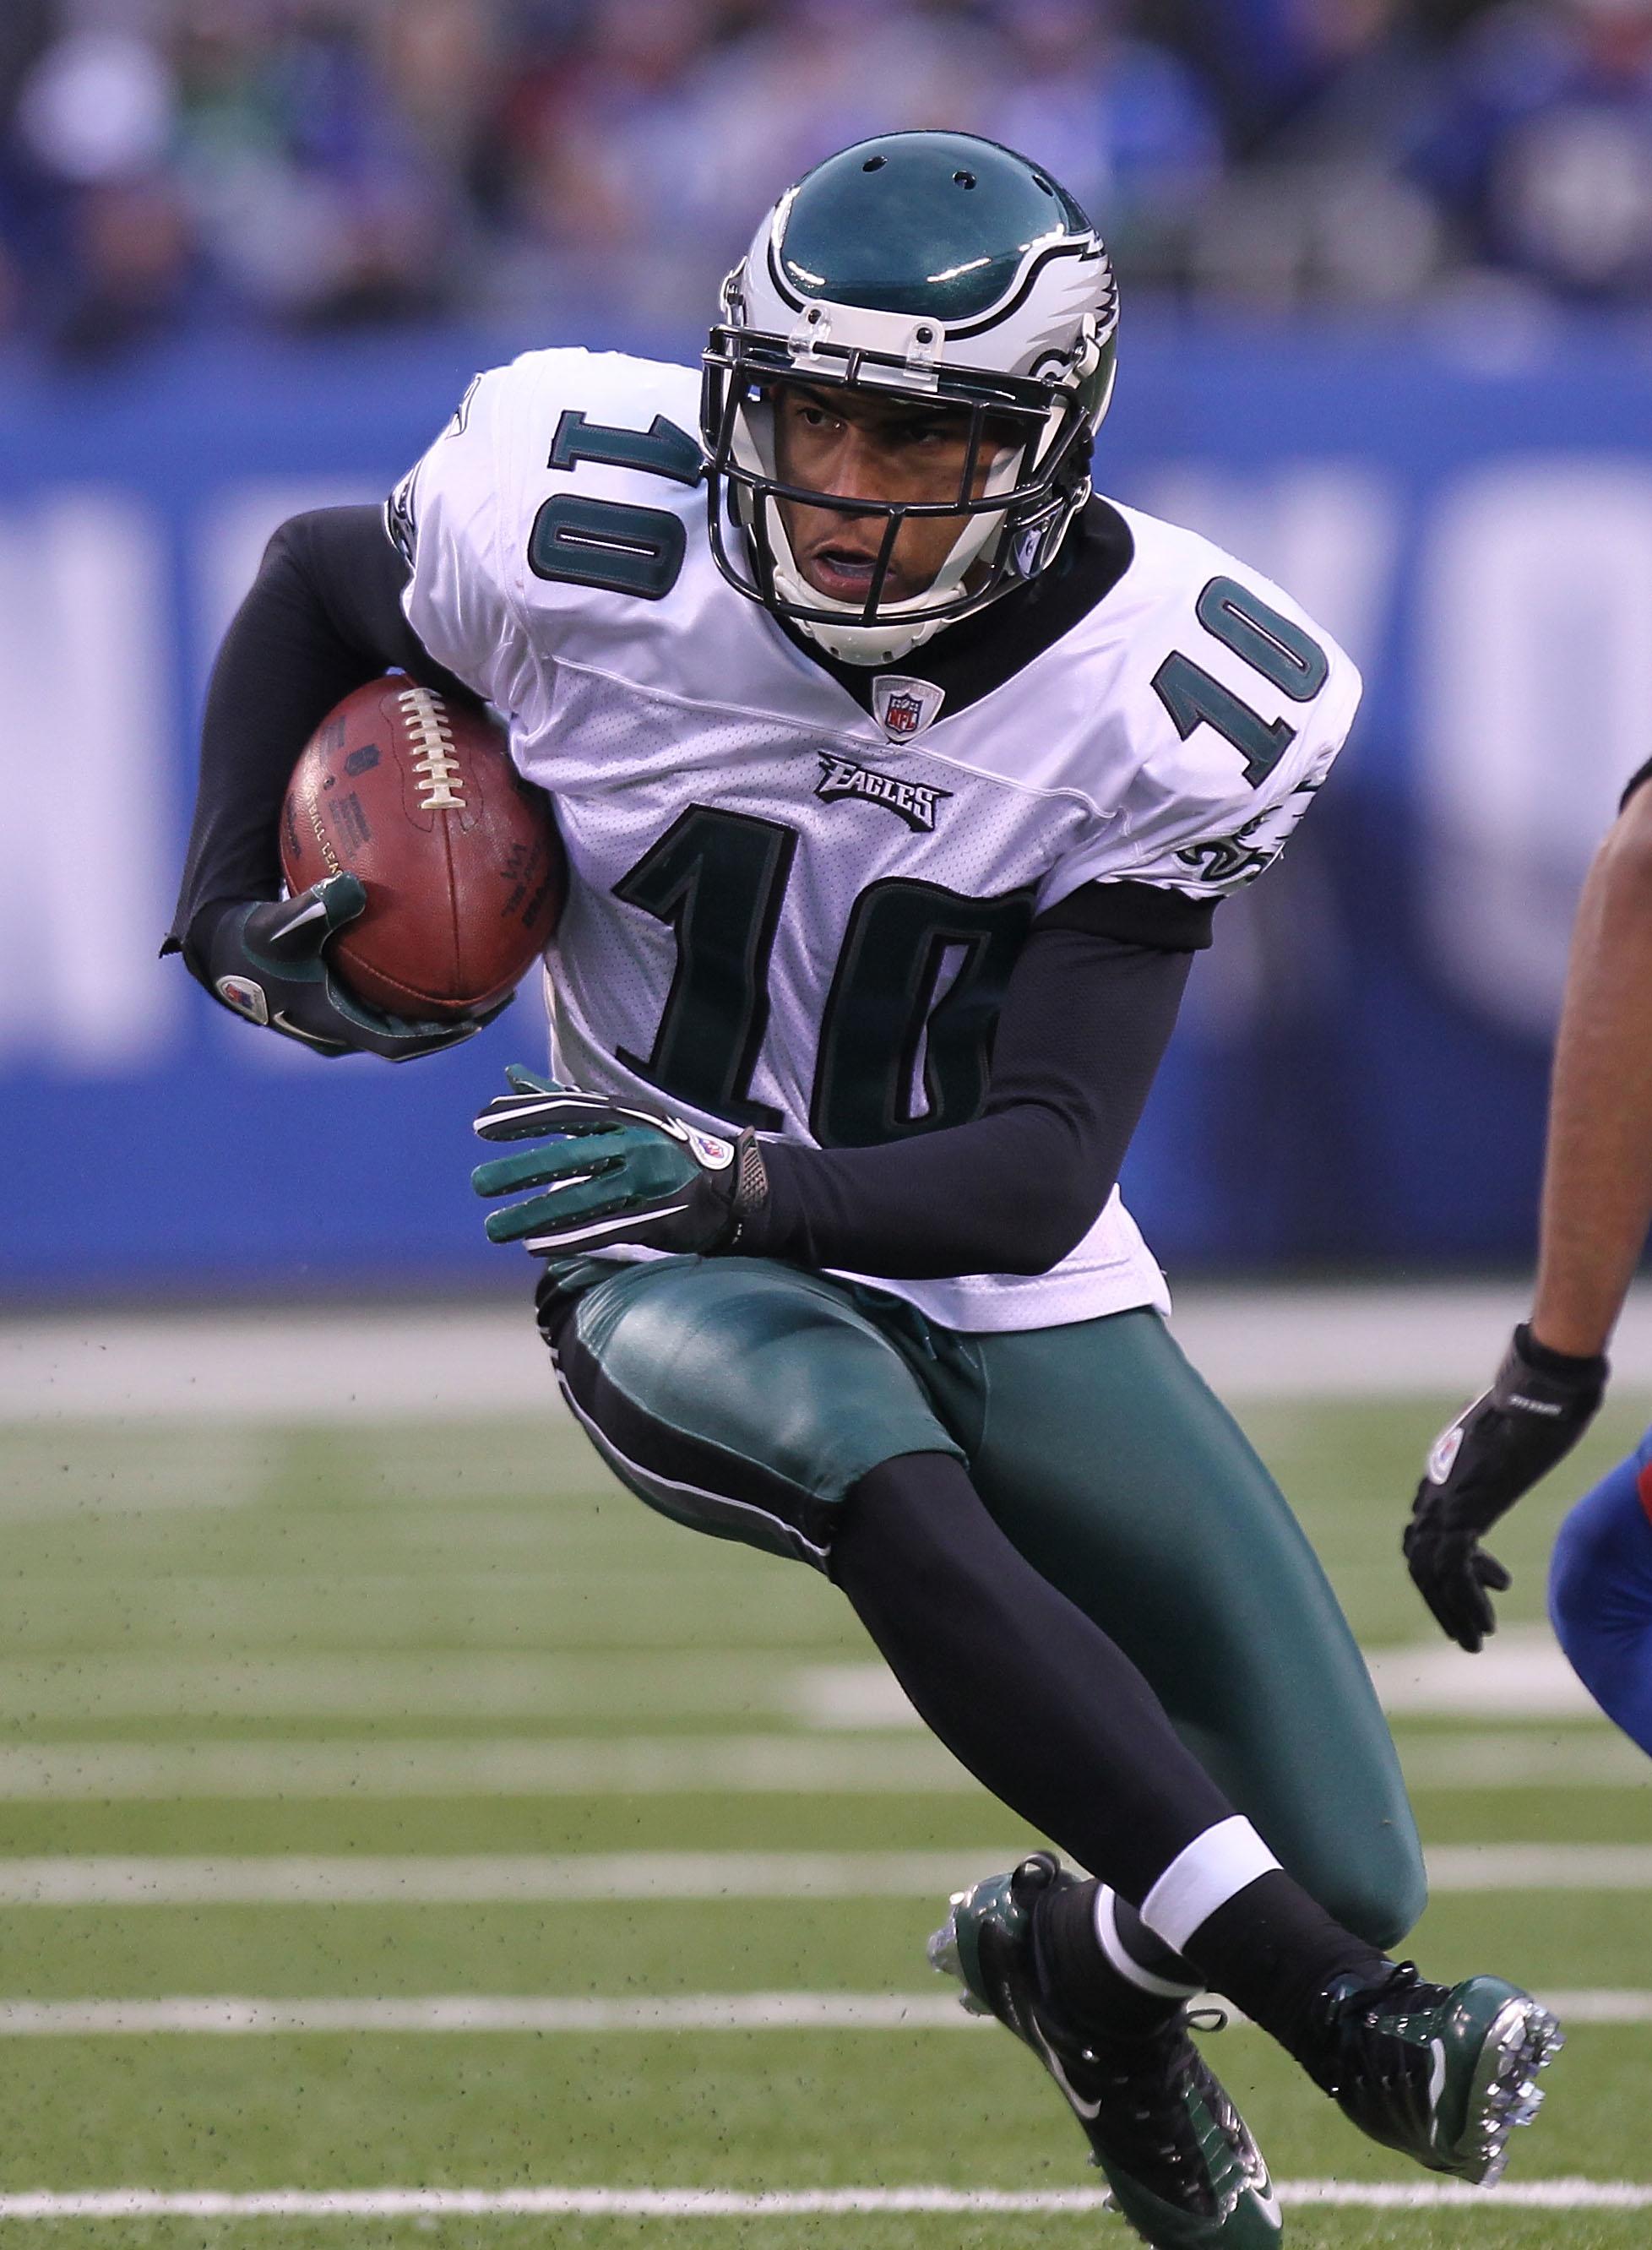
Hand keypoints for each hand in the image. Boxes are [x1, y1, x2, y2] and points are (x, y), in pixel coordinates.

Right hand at [205, 875, 505, 1060]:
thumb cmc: (249, 941)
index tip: (477, 1021)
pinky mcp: (340, 996)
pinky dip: (415, 975)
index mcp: (335, 1023)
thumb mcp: (279, 924)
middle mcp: (345, 1027)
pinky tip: (441, 942)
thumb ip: (316, 908)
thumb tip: (354, 886)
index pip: (399, 1043)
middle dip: (455, 1021)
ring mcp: (343, 1014)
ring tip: (484, 978)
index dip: (439, 1037)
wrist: (221, 949)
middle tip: (497, 998)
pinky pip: (388, 991)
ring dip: (440, 1004)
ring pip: (402, 1017)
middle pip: (413, 1035)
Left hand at [471, 1068, 768, 1254]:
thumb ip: (558, 1097)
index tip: (480, 1127)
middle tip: (478, 1183)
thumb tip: (508, 1073)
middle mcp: (636, 1143)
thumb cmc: (658, 1147)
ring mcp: (650, 1181)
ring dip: (534, 1215)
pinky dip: (570, 1238)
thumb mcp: (613, 1116)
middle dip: (522, 1169)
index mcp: (622, 1115)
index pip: (566, 1110)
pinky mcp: (660, 1217)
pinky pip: (607, 1229)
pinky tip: (536, 1247)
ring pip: (583, 1199)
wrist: (731, 1185)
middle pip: (570, 1156)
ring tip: (494, 1228)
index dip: (524, 1117)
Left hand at [1404, 1323, 1606, 1650]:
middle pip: (1418, 1558)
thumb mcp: (1503, 1435)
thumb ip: (1494, 1449)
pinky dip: (1465, 1601)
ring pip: (1428, 1572)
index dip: (1450, 1566)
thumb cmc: (1530, 1409)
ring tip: (1476, 1641)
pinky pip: (1450, 1570)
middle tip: (1465, 1631)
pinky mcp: (1461, 1513)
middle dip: (1441, 1599)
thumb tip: (1506, 1444)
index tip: (1491, 1582)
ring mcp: (1441, 1502)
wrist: (1534, 1396)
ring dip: (1451, 1611)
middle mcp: (1431, 1491)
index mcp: (1439, 1475)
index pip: (1427, 1532)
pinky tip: (1486, 1624)